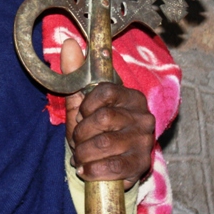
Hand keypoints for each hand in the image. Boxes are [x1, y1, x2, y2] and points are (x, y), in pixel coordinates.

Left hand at [61, 38, 154, 189]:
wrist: (108, 162)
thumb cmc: (94, 127)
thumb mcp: (82, 101)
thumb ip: (75, 72)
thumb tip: (68, 43)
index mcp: (131, 96)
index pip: (107, 91)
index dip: (87, 105)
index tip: (82, 114)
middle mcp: (143, 116)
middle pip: (103, 118)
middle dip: (81, 133)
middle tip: (78, 140)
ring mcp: (144, 140)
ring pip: (104, 143)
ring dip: (84, 153)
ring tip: (81, 156)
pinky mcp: (142, 164)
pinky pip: (113, 167)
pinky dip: (93, 170)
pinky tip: (86, 169)